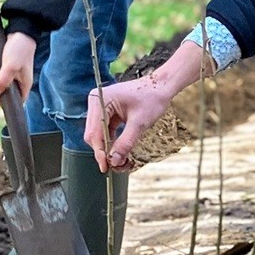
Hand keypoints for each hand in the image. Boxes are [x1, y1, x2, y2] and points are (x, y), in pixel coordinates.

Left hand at [0, 32, 37, 99]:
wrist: (19, 32)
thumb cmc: (20, 50)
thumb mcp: (11, 66)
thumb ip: (2, 81)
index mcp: (23, 85)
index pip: (13, 101)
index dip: (2, 100)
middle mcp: (16, 81)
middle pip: (0, 92)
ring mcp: (9, 74)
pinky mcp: (2, 65)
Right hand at [85, 40, 210, 171]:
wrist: (161, 86)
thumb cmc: (152, 97)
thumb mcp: (140, 123)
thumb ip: (125, 142)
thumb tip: (114, 161)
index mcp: (100, 99)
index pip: (94, 132)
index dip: (100, 152)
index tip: (106, 167)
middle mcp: (96, 102)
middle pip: (93, 135)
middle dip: (105, 152)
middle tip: (118, 166)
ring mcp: (101, 107)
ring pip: (99, 135)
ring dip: (109, 149)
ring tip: (123, 160)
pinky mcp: (107, 112)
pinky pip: (105, 132)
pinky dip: (113, 142)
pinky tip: (122, 151)